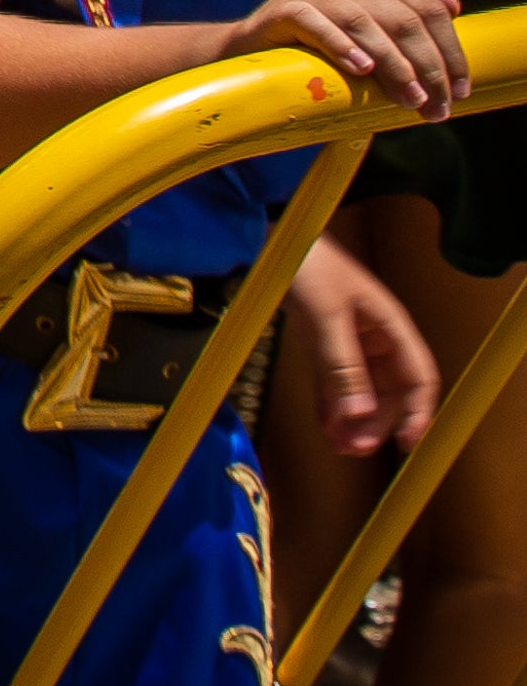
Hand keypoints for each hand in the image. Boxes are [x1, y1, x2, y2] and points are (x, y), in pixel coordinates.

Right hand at [241, 0, 469, 121]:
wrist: (248, 51)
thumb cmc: (315, 45)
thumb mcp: (366, 27)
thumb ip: (404, 13)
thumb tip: (452, 6)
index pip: (427, 7)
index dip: (450, 49)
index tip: (460, 89)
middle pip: (402, 18)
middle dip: (427, 66)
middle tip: (436, 106)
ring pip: (365, 22)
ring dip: (393, 65)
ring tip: (408, 99)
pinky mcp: (284, 9)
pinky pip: (317, 23)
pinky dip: (342, 46)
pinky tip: (361, 70)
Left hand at [284, 232, 443, 459]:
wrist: (267, 237)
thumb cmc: (305, 265)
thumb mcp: (325, 315)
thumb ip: (342, 366)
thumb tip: (358, 415)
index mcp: (389, 324)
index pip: (418, 376)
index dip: (417, 411)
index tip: (407, 443)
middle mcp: (374, 334)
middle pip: (388, 389)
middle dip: (376, 421)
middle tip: (355, 448)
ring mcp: (347, 338)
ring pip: (360, 388)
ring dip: (352, 417)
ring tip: (340, 446)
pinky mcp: (320, 339)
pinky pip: (333, 379)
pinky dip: (331, 402)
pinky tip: (326, 425)